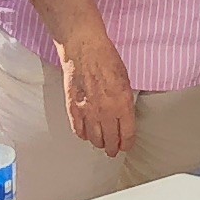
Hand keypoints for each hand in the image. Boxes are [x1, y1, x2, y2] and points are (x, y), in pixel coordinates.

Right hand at [57, 22, 136, 157]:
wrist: (84, 49)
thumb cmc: (107, 59)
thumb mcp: (126, 80)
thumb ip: (125, 101)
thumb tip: (125, 115)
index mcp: (123, 104)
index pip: (126, 134)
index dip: (126, 144)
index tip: (126, 146)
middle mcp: (106, 112)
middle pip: (110, 140)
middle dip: (113, 148)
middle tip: (113, 151)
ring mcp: (88, 112)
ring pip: (94, 139)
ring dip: (98, 143)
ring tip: (101, 144)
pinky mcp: (73, 108)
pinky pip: (78, 130)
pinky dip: (83, 135)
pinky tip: (86, 135)